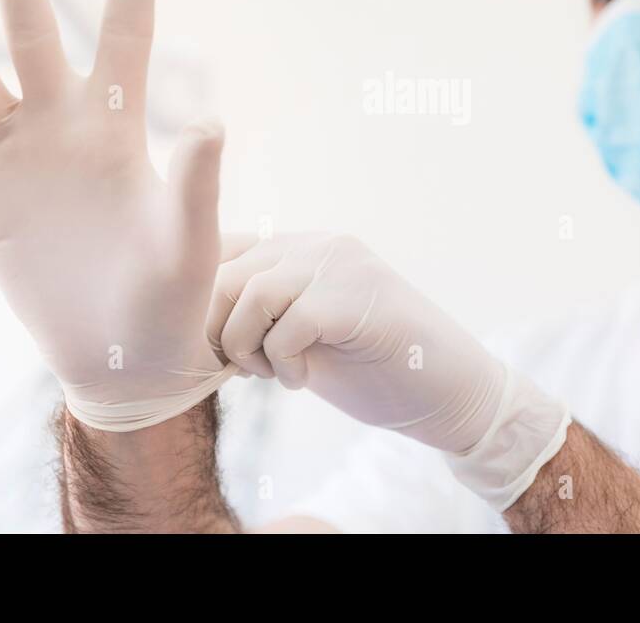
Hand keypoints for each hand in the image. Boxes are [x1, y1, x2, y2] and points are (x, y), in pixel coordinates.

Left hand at [206, 234, 570, 508]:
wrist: (448, 394)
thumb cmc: (372, 372)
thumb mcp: (300, 340)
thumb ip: (259, 319)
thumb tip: (190, 327)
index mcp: (302, 249)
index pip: (224, 252)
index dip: (204, 306)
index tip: (214, 353)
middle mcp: (319, 245)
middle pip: (226, 273)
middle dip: (217, 333)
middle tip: (241, 371)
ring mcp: (340, 265)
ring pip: (250, 295)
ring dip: (247, 349)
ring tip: (274, 375)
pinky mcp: (355, 297)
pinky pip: (287, 326)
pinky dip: (282, 364)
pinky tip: (302, 383)